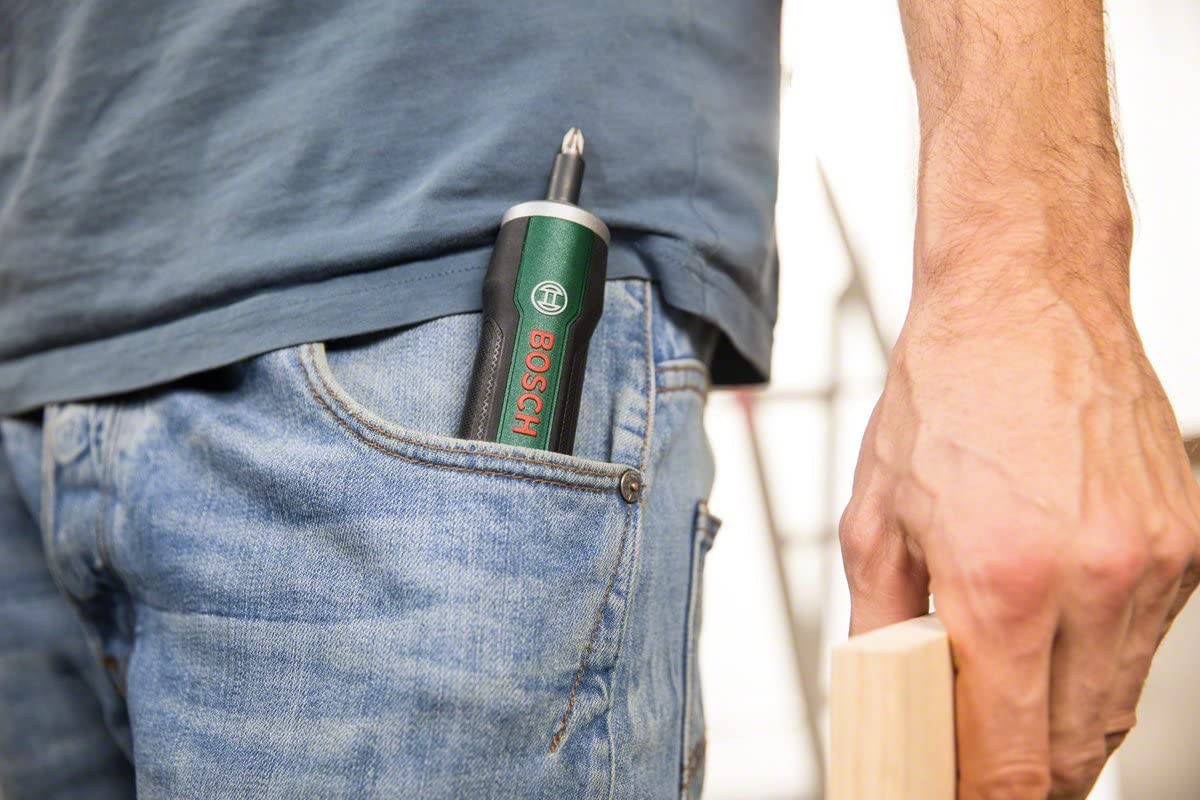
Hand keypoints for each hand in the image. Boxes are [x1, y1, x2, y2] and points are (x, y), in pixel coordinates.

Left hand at [839, 244, 1199, 797]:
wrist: (1026, 301)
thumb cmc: (944, 394)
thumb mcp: (876, 514)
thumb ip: (880, 626)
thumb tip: (885, 700)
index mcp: (1004, 581)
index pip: (1009, 757)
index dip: (980, 799)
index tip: (957, 797)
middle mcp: (1096, 580)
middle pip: (1073, 748)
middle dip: (1023, 775)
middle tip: (977, 763)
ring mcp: (1155, 564)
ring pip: (1116, 703)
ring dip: (1064, 724)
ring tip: (1010, 703)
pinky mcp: (1188, 542)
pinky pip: (1146, 643)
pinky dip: (1101, 661)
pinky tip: (1057, 634)